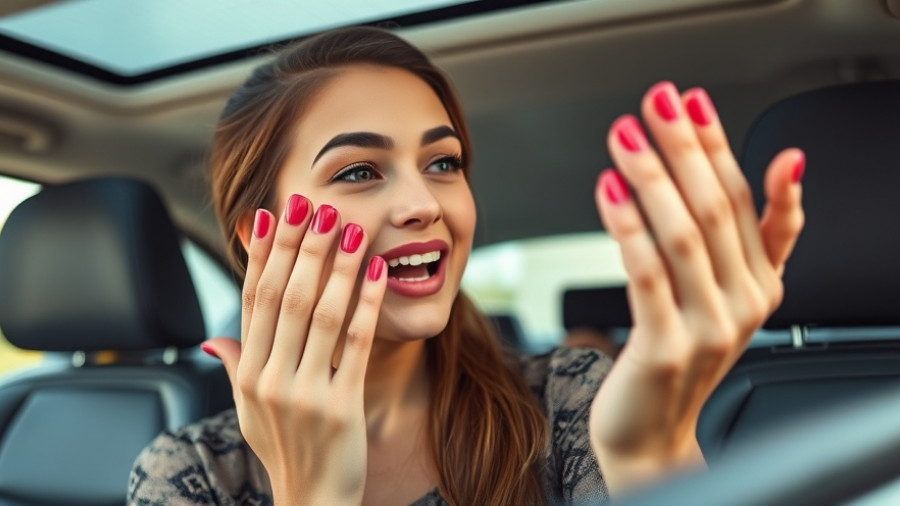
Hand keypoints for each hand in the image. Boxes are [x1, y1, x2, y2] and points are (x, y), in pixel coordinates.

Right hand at [202, 198, 386, 504]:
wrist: (312, 499)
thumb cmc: (282, 449)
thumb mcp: (248, 409)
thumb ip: (235, 366)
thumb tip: (213, 335)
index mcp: (248, 371)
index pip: (254, 298)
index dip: (263, 253)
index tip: (273, 213)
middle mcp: (269, 378)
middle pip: (285, 297)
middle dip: (299, 246)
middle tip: (312, 203)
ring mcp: (304, 392)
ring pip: (321, 313)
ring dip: (336, 265)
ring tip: (348, 225)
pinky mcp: (341, 404)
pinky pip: (356, 344)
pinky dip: (367, 304)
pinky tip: (378, 271)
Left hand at [588, 83, 803, 493]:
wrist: (651, 433)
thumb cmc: (679, 354)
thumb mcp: (728, 294)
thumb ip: (761, 235)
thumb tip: (788, 165)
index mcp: (761, 283)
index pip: (745, 200)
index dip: (718, 145)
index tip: (691, 101)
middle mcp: (743, 303)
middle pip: (716, 208)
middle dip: (685, 148)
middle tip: (657, 102)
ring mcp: (709, 328)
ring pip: (683, 235)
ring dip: (653, 177)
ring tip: (625, 136)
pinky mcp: (666, 347)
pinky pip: (647, 274)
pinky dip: (628, 226)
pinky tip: (609, 190)